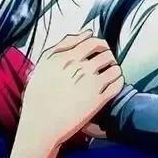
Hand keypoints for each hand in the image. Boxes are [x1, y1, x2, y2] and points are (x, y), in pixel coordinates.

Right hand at [6, 31, 124, 157]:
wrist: (41, 125)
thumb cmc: (39, 95)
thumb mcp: (44, 64)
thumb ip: (63, 44)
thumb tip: (86, 32)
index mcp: (66, 57)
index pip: (92, 40)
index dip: (99, 43)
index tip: (99, 48)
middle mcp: (81, 67)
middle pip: (106, 52)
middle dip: (108, 54)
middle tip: (105, 61)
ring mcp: (91, 83)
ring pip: (114, 67)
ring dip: (114, 67)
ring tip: (109, 72)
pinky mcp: (99, 100)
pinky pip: (118, 84)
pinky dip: (118, 81)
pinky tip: (112, 84)